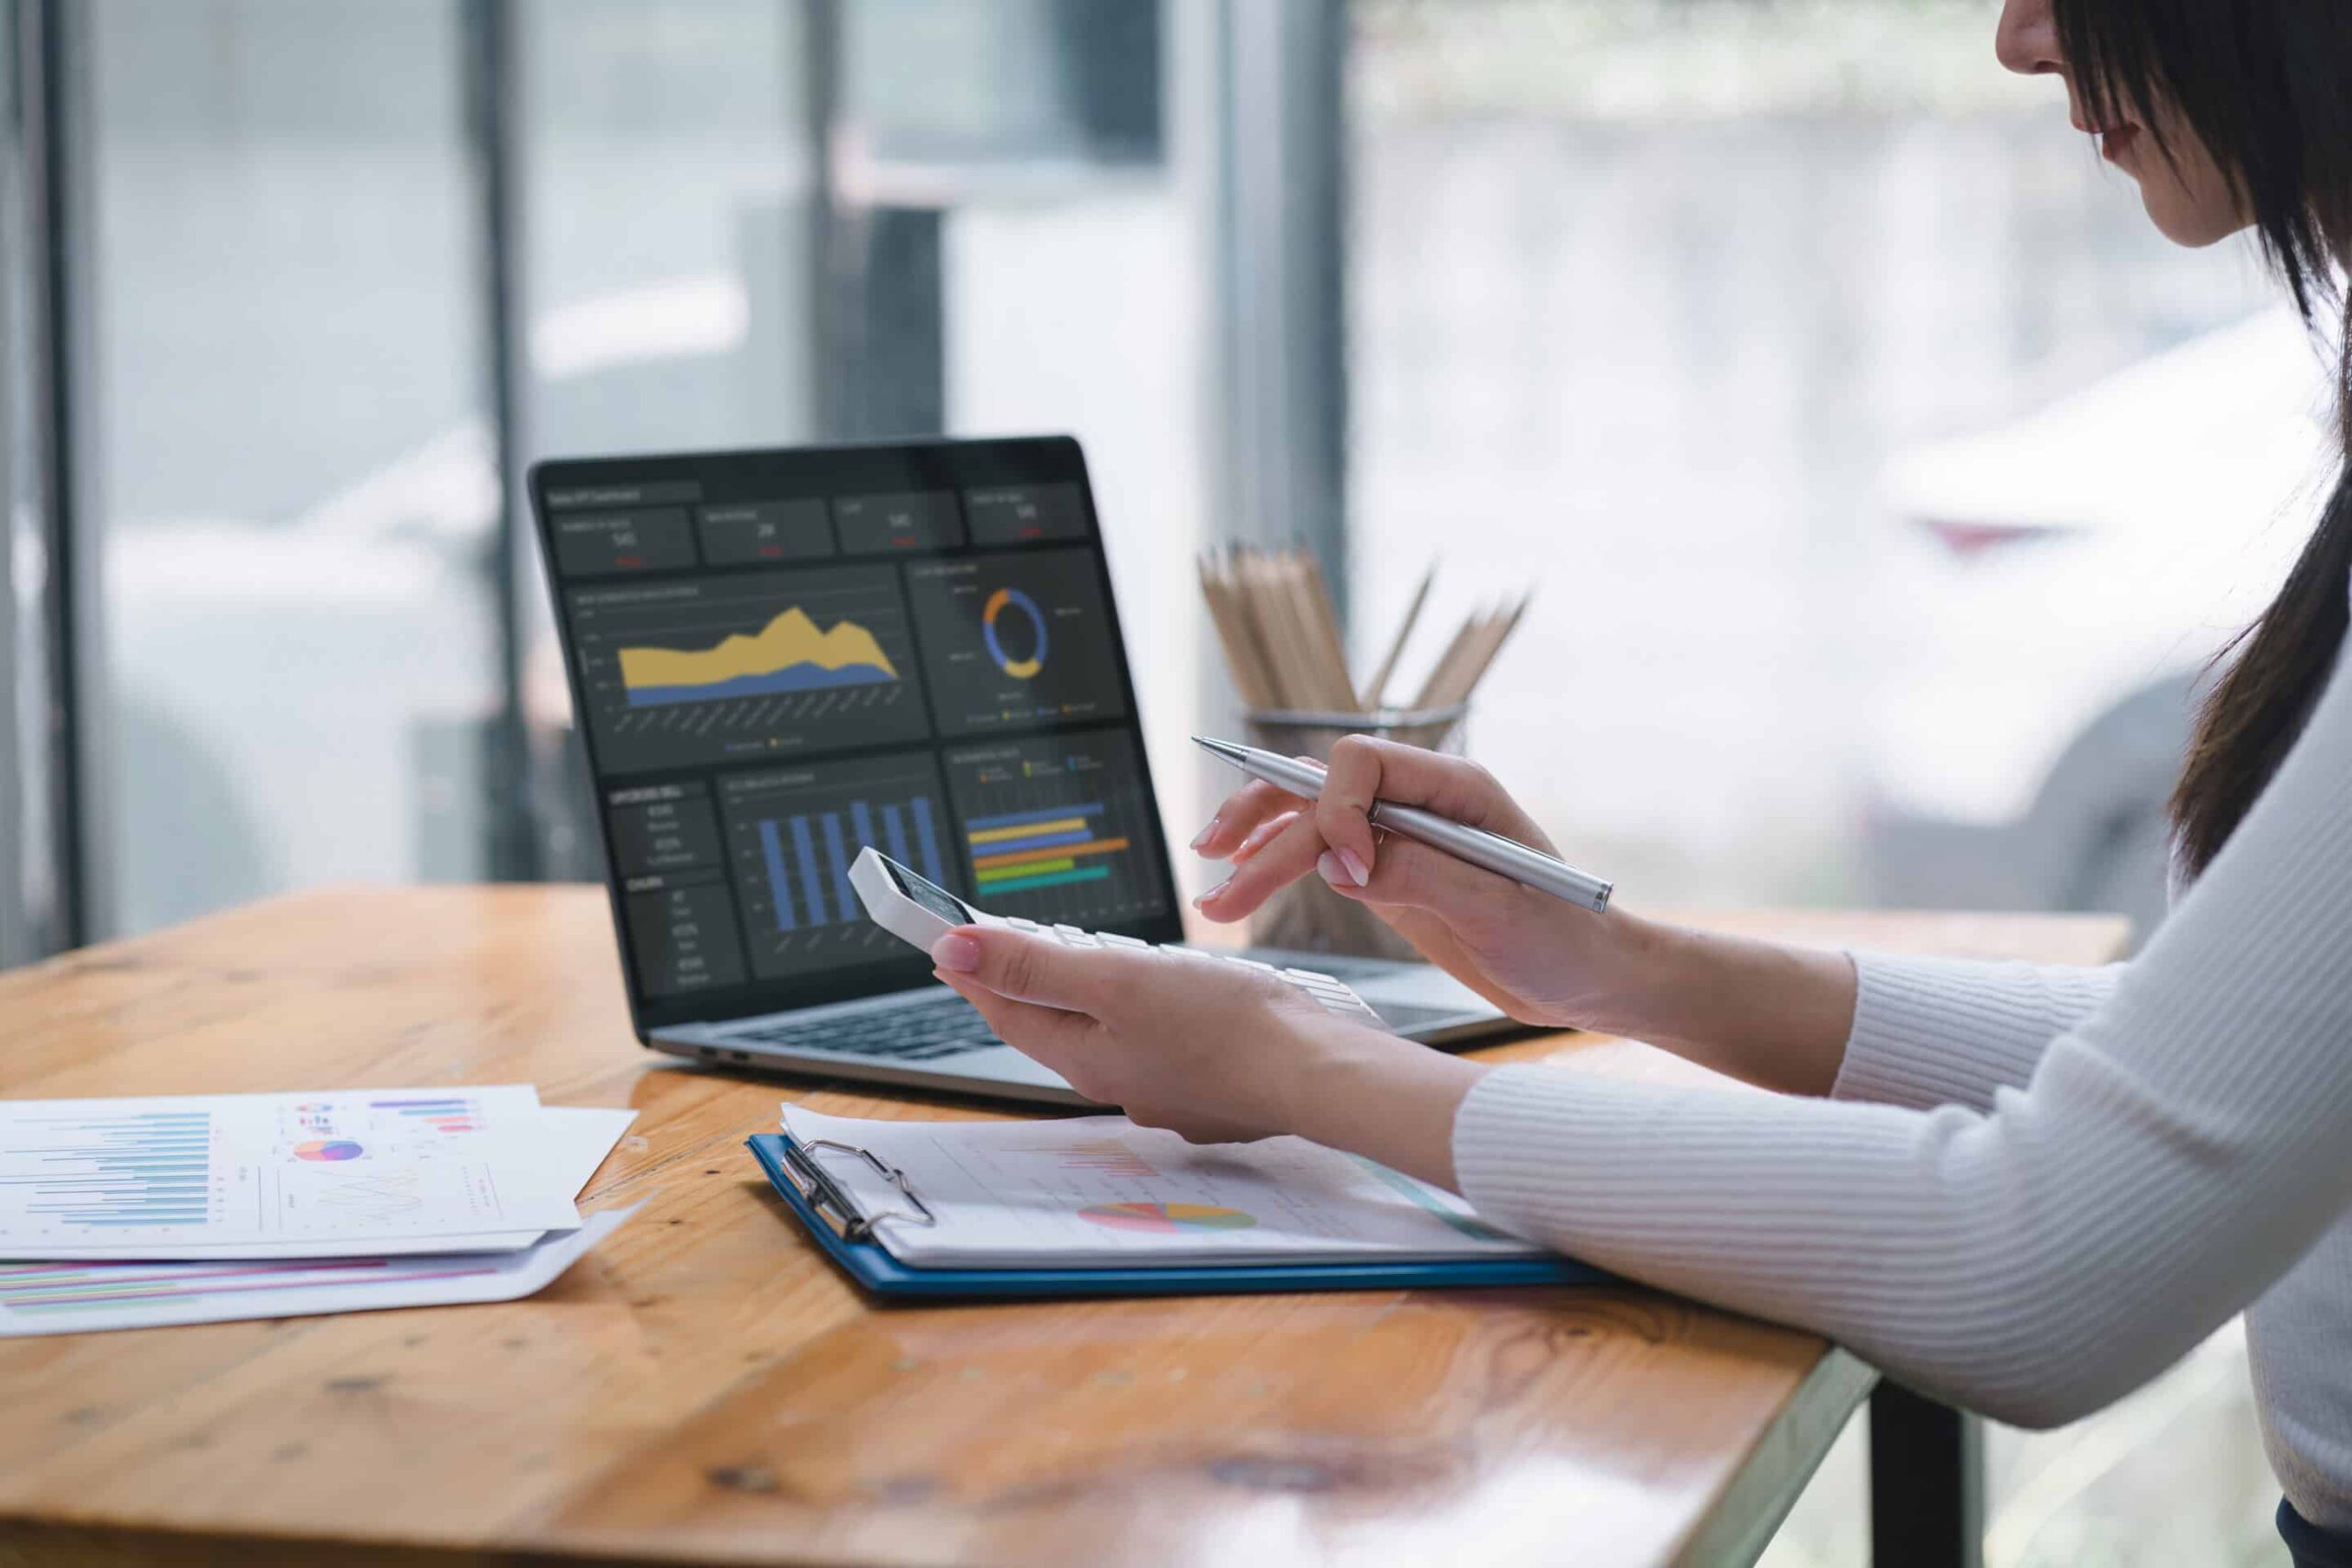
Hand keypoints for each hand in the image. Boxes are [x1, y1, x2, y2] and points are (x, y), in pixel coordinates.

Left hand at [929, 924, 1478, 1173]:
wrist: (1315, 1073)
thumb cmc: (1225, 1025)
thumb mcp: (1116, 979)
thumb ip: (1035, 966)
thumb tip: (953, 950)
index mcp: (1084, 1056)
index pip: (1007, 1011)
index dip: (974, 972)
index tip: (947, 941)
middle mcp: (1116, 1081)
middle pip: (1054, 1026)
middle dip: (1029, 984)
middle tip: (1007, 944)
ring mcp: (1164, 1090)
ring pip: (1109, 1038)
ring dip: (1091, 1001)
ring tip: (1088, 963)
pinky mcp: (1207, 1090)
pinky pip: (1159, 1049)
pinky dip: (1148, 1019)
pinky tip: (1170, 1002)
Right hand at [1189, 736, 1643, 1030]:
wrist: (1590, 980)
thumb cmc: (1568, 939)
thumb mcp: (1501, 910)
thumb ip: (1421, 875)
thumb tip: (1340, 861)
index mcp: (1456, 788)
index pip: (1364, 763)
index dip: (1338, 809)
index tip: (1346, 873)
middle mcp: (1420, 801)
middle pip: (1320, 788)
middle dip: (1267, 832)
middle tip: (1225, 886)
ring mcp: (1400, 836)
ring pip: (1308, 815)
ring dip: (1255, 840)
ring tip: (1212, 880)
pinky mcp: (1388, 875)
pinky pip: (1319, 855)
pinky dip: (1274, 864)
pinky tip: (1239, 883)